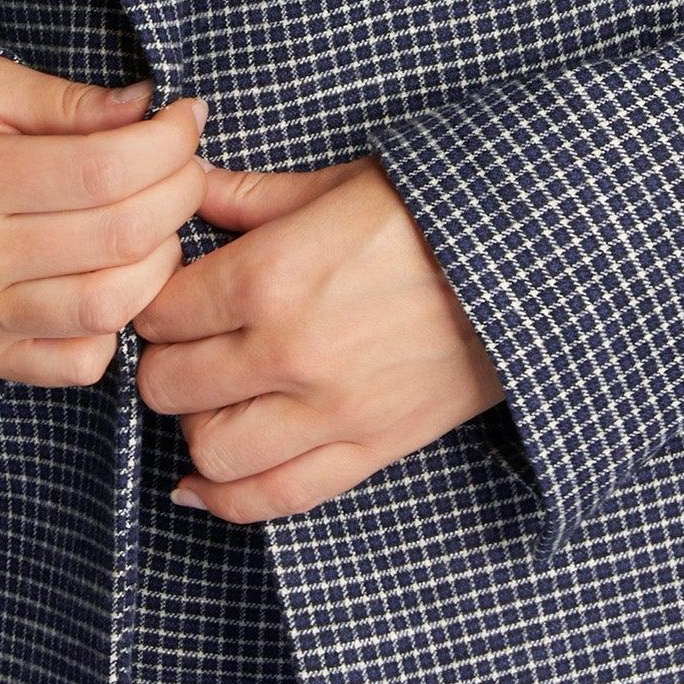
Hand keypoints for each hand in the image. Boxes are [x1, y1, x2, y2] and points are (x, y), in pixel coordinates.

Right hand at [0, 58, 208, 385]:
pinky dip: (119, 324)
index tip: (185, 120)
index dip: (168, 144)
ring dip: (162, 259)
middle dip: (181, 192)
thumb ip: (68, 100)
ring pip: (111, 305)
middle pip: (120, 236)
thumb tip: (148, 110)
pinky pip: (85, 361)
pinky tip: (116, 279)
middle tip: (186, 168)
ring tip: (159, 222)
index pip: (102, 169)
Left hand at [130, 151, 507, 521]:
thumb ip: (247, 196)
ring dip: (196, 427)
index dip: (154, 305)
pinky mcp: (370, 450)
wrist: (528, 262)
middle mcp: (288, 353)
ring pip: (210, 451)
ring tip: (213, 398)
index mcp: (270, 276)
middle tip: (188, 345)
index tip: (172, 298)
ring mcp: (330, 412)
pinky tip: (201, 483)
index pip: (160, 314)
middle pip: (170, 386)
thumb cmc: (430, 213)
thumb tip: (179, 183)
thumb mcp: (336, 184)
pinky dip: (225, 499)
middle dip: (167, 365)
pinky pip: (274, 499)